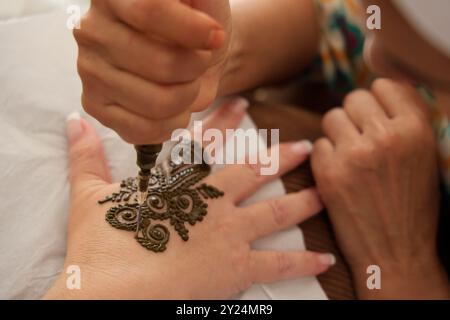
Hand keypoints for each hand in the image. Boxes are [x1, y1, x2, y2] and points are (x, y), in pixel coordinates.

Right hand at [44, 99, 334, 298]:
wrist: (112, 291)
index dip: (226, 121)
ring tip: (324, 192)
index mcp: (181, 183)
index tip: (244, 105)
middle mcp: (212, 203)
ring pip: (276, 212)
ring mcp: (229, 235)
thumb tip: (72, 122)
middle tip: (306, 146)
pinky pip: (278, 265)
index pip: (207, 143)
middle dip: (282, 158)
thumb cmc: (102, 245)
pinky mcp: (236, 269)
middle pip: (255, 173)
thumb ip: (86, 157)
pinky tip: (326, 256)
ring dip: (303, 201)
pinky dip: (304, 261)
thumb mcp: (89, 197)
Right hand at [74, 0, 231, 143]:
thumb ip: (202, 4)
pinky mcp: (94, 105)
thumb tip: (205, 27)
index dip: (193, 30)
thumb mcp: (204, 2)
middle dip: (197, 68)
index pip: (150, 10)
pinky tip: (177, 106)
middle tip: (201, 61)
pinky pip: (144, 130)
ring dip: (188, 97)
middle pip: (162, 64)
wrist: (187, 52)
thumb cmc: (194, 24)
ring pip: (158, 102)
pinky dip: (174, 123)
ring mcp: (89, 70)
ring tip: (189, 83)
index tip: (215, 37)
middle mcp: (92, 30)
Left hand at [312, 79, 449, 298]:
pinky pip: (317, 144)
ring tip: (350, 157)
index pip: (384, 86)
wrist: (394, 251)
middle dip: (355, 117)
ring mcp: (354, 154)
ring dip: (337, 134)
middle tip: (361, 139)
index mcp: (416, 129)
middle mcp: (385, 136)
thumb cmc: (411, 204)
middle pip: (354, 98)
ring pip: (332, 118)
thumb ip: (405, 119)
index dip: (377, 101)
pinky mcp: (328, 172)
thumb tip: (379, 89)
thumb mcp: (425, 156)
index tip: (375, 117)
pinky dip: (324, 156)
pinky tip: (338, 174)